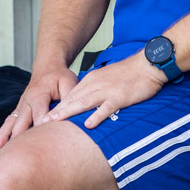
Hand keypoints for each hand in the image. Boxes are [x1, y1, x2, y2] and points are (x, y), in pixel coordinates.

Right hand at [0, 65, 77, 147]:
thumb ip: (68, 99)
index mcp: (38, 95)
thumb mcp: (68, 83)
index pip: (39, 116)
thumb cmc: (59, 76)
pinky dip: (3, 133)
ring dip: (6, 137)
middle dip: (20, 138)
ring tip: (1, 151)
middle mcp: (26, 101)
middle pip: (21, 123)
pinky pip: (8, 122)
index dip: (41, 129)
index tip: (43, 143)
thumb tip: (71, 114)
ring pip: (11, 123)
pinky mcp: (19, 110)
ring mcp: (21, 106)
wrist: (48, 67)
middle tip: (19, 154)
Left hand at [44, 53, 166, 128]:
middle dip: (57, 111)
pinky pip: (106, 108)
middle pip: (72, 99)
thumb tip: (85, 102)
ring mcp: (107, 90)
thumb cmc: (129, 74)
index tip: (46, 117)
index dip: (58, 106)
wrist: (147, 65)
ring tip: (55, 123)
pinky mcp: (120, 97)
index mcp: (92, 80)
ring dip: (68, 113)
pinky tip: (88, 125)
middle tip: (42, 122)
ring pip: (84, 103)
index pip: (71, 95)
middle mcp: (96, 84)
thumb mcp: (107, 78)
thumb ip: (95, 88)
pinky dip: (97, 116)